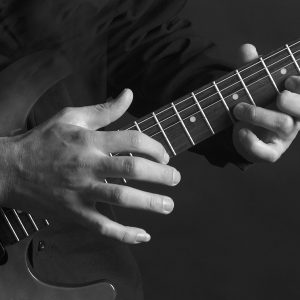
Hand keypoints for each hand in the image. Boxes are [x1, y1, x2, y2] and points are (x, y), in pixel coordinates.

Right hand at [4, 89, 180, 243]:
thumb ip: (104, 109)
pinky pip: (102, 226)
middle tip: (176, 180)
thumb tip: (129, 94)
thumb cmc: (43, 140)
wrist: (10, 169)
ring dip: (150, 203)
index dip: (155, 148)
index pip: (133, 141)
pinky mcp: (74, 212)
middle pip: (133, 170)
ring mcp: (81, 191)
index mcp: (90, 141)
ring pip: (122, 198)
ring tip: (169, 205)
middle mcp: (88, 165)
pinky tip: (143, 236)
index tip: (164, 156)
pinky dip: (124, 234)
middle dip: (161, 176)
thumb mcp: (71, 117)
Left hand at [232, 44, 299, 162]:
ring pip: (283, 125)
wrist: (245, 131)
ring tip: (239, 109)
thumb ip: (251, 69)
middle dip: (293, 101)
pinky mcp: (270, 152)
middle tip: (279, 95)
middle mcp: (294, 116)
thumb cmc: (256, 103)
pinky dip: (253, 142)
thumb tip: (246, 48)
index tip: (289, 79)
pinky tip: (241, 131)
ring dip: (261, 115)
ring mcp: (283, 136)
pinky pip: (267, 152)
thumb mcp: (253, 85)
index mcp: (294, 97)